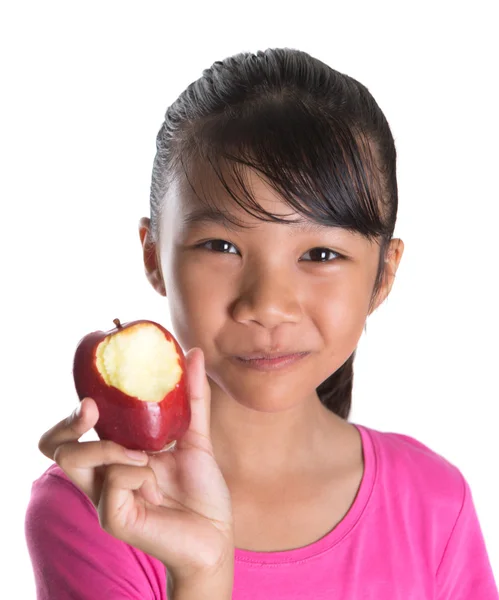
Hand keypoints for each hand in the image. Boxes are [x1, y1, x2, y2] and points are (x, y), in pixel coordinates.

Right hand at [38, 347, 233, 583]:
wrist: (216, 534)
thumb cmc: (201, 489)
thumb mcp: (196, 436)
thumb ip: (193, 397)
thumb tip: (193, 352)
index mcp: (115, 456)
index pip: (70, 433)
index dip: (69, 414)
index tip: (91, 398)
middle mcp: (102, 476)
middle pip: (54, 446)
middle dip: (67, 423)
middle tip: (91, 411)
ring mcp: (104, 498)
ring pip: (74, 460)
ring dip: (111, 447)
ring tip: (145, 456)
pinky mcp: (113, 518)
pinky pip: (114, 482)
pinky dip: (140, 475)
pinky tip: (158, 489)